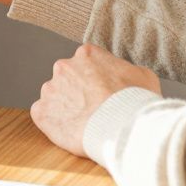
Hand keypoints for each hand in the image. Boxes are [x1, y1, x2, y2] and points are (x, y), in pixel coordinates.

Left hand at [29, 44, 160, 157]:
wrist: (121, 126)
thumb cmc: (135, 101)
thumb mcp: (143, 76)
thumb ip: (127, 70)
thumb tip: (127, 77)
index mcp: (86, 54)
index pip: (87, 63)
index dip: (97, 80)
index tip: (103, 93)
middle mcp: (63, 66)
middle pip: (68, 78)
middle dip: (78, 92)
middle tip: (94, 109)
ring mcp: (50, 89)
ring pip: (54, 97)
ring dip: (66, 107)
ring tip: (84, 123)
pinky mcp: (41, 111)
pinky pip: (43, 115)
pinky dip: (54, 123)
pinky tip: (71, 131)